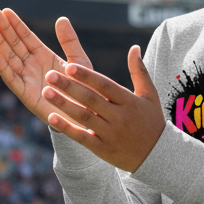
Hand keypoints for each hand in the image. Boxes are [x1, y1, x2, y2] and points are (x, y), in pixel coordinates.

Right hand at [0, 9, 91, 123]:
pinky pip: (12, 79)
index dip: (16, 24)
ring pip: (9, 58)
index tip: (5, 10)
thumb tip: (61, 18)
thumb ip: (70, 41)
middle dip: (4, 29)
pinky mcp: (26, 94)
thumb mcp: (79, 61)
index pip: (26, 37)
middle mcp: (32, 66)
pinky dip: (3, 67)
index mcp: (44, 56)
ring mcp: (28, 79)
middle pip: (14, 44)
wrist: (87, 115)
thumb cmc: (84, 89)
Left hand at [42, 46, 165, 172]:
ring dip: (63, 104)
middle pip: (91, 100)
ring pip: (84, 117)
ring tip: (46, 92)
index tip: (69, 66)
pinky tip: (51, 117)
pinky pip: (82, 137)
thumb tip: (134, 47)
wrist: (158, 156)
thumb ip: (139, 71)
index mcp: (129, 101)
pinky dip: (67, 128)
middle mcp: (120, 117)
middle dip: (69, 87)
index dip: (87, 76)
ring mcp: (111, 134)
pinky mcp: (103, 149)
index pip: (105, 86)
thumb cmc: (151, 121)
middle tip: (49, 75)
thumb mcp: (150, 95)